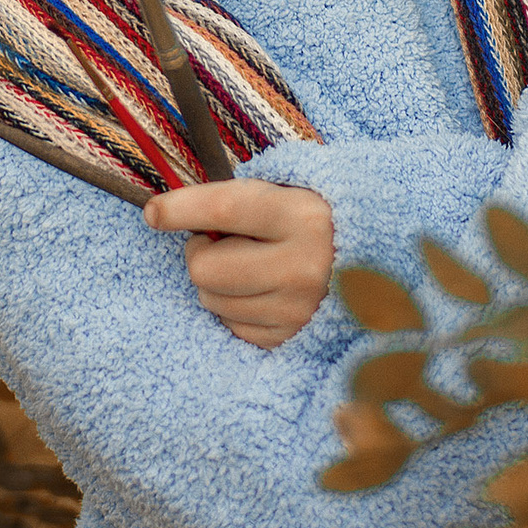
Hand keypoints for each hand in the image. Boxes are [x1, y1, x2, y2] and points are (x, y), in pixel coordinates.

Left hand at [144, 178, 333, 348]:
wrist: (374, 258)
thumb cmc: (311, 216)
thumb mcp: (285, 190)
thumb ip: (233, 198)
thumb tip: (163, 214)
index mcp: (300, 216)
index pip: (223, 210)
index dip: (180, 209)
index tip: (153, 212)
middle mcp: (303, 265)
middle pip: (206, 269)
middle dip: (199, 252)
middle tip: (216, 241)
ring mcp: (298, 308)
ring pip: (213, 301)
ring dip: (216, 282)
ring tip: (246, 264)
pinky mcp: (293, 337)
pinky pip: (232, 326)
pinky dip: (235, 308)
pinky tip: (259, 289)